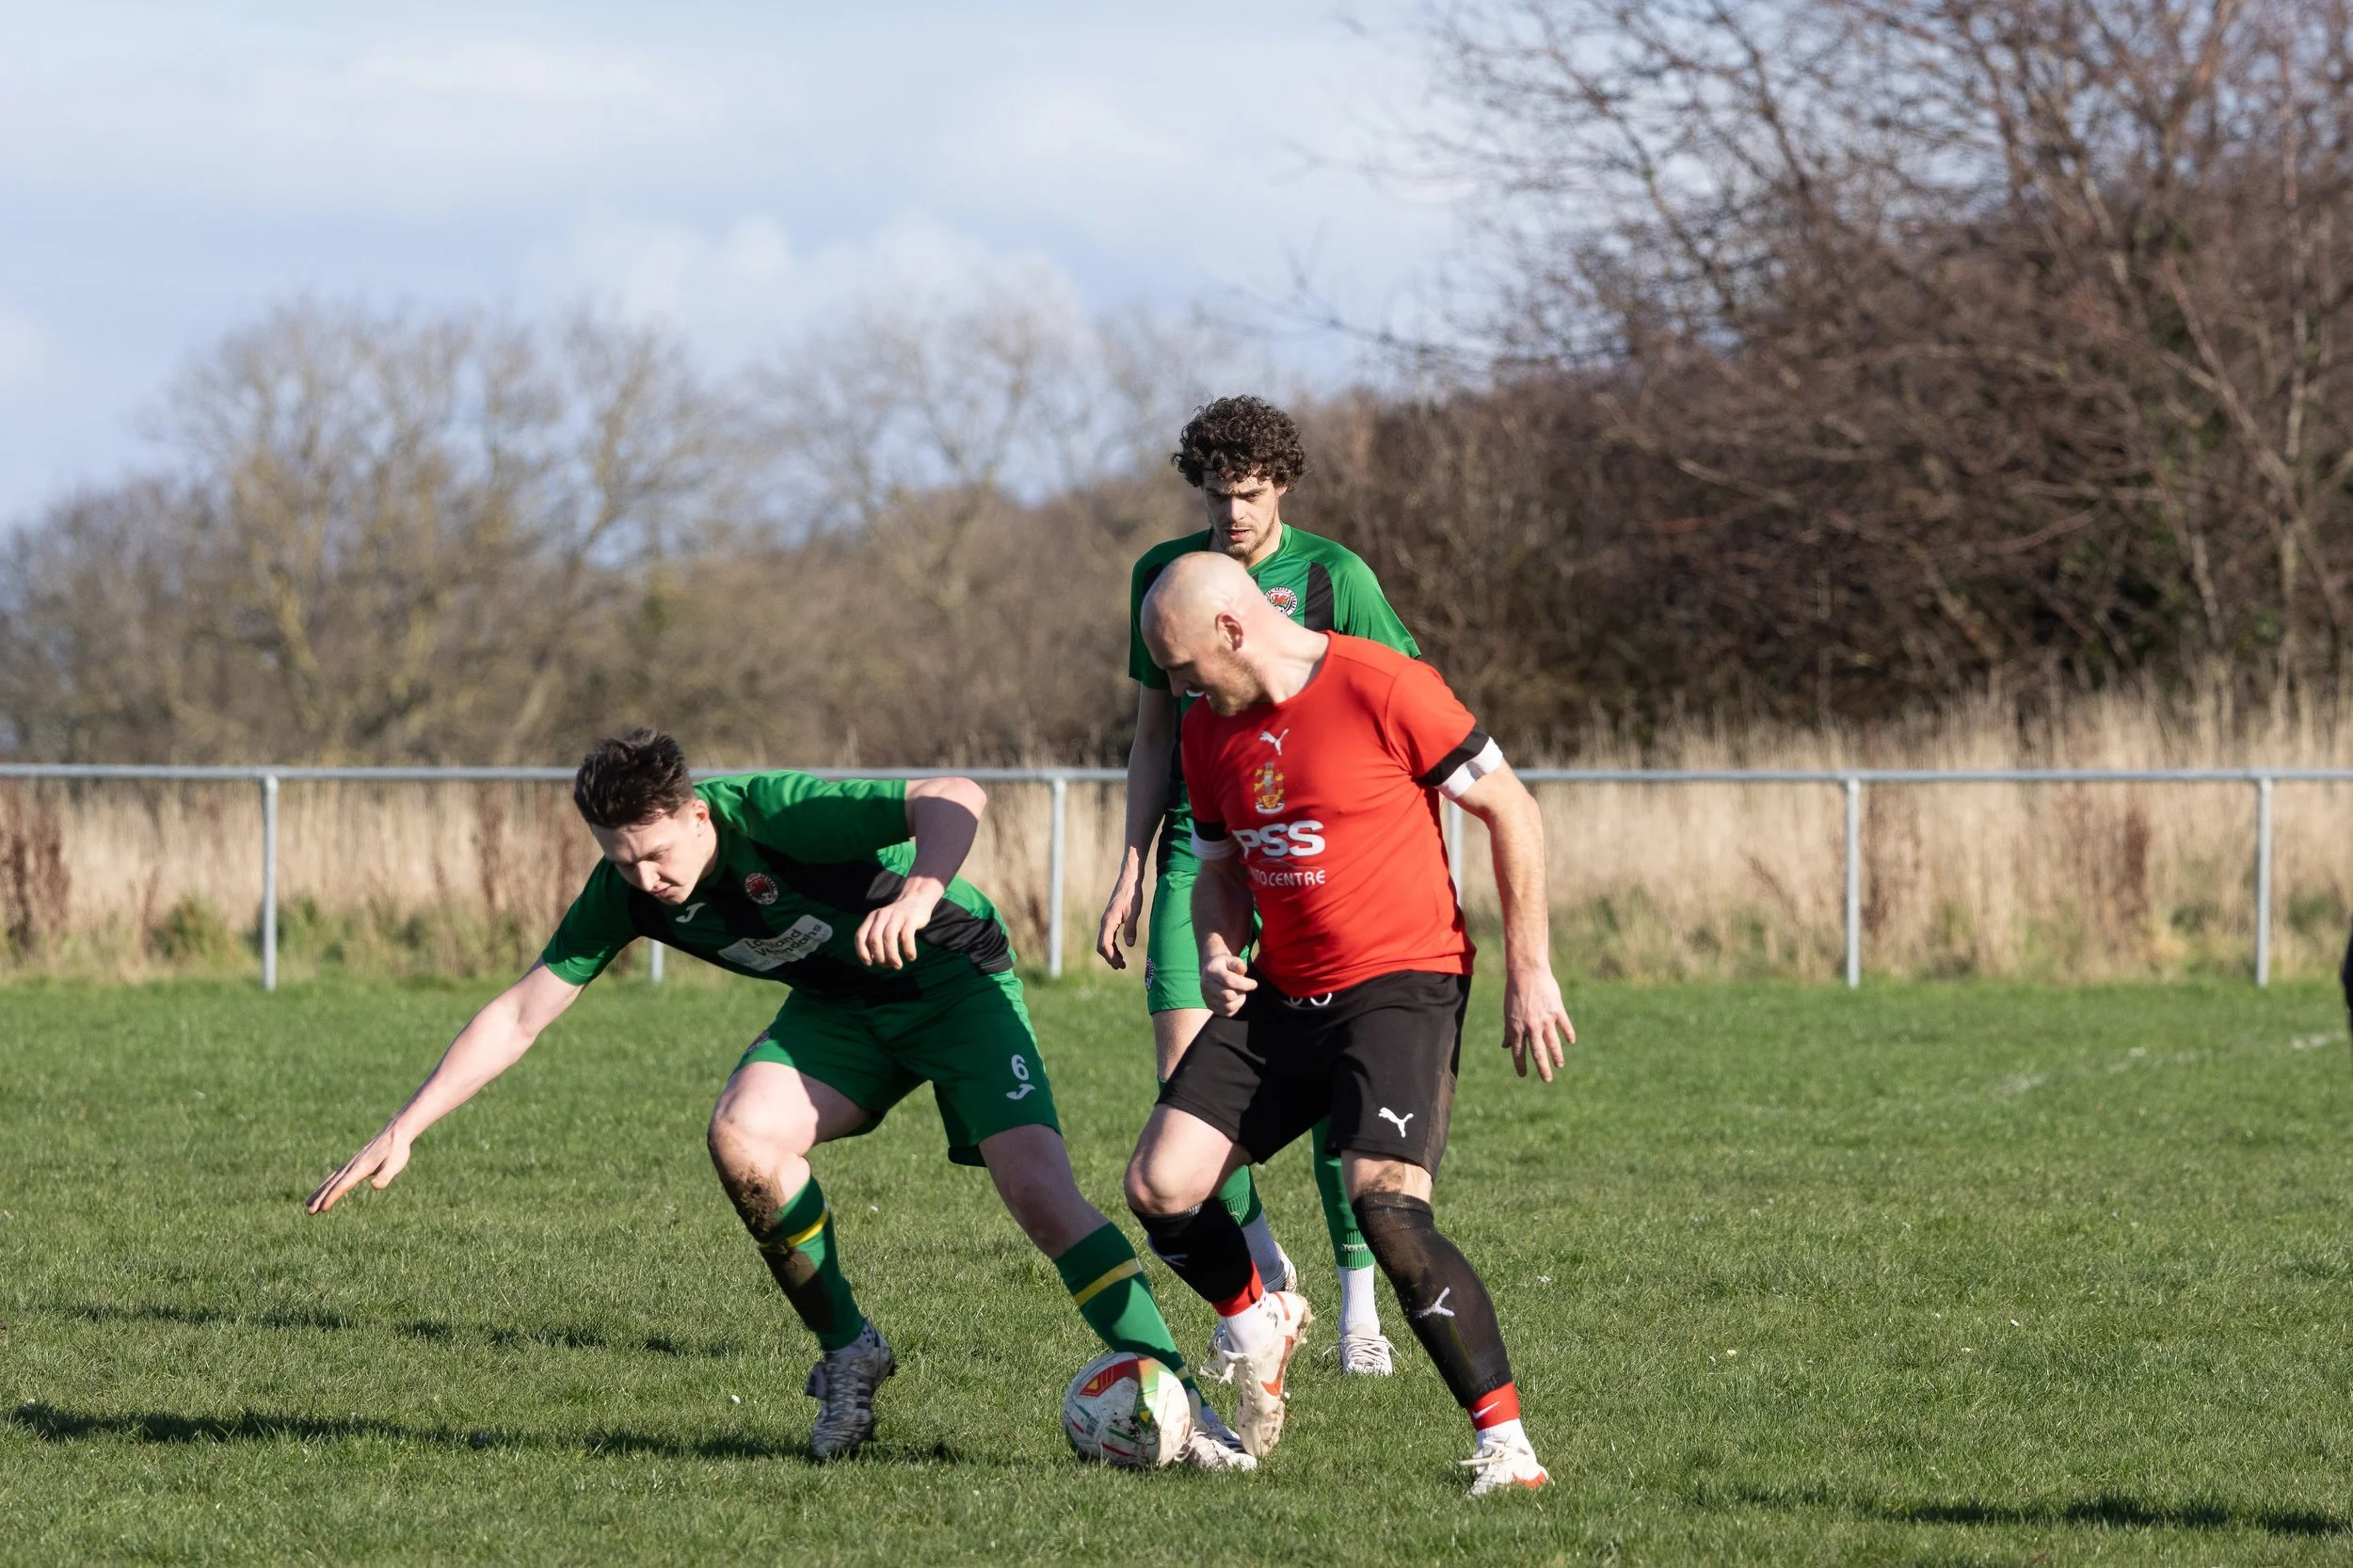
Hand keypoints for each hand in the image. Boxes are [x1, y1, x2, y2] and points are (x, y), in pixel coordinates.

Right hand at [307, 1120, 412, 1213]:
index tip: (322, 1209)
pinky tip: (324, 1189)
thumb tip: (375, 1187)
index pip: (343, 1185)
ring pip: (331, 1180)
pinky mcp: (353, 1163)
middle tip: (309, 1212)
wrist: (395, 1133)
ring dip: (319, 1192)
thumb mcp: (395, 1165)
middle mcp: (352, 1166)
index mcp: (360, 1168)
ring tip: (308, 1204)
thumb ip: (385, 1176)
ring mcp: (351, 1164)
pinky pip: (336, 1176)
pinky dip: (327, 1184)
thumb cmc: (397, 1151)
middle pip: (332, 1184)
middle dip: (320, 1198)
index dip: (332, 1197)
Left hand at [857, 879, 941, 968]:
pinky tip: (911, 957)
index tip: (869, 963)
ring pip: (888, 938)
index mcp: (872, 918)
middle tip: (888, 966)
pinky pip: (907, 936)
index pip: (860, 936)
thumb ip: (875, 937)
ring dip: (892, 956)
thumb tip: (871, 959)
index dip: (862, 952)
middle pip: (874, 939)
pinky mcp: (911, 918)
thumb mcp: (883, 923)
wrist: (917, 899)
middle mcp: (882, 916)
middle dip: (879, 957)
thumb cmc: (898, 918)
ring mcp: (896, 916)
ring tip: (898, 966)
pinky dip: (908, 949)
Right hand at [1096, 870, 1142, 968]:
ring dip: (1111, 953)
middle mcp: (1104, 922)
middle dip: (1110, 958)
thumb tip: (1129, 945)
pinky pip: (1108, 937)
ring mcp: (1106, 921)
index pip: (1105, 944)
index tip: (1121, 964)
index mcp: (1109, 921)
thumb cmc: (1132, 895)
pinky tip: (1120, 951)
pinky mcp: (1110, 920)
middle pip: (1101, 946)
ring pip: (1103, 942)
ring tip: (1121, 963)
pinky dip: (1112, 946)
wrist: (1129, 881)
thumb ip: (1131, 928)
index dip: (1112, 957)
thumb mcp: (1134, 912)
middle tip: (1122, 966)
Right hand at [1200, 949, 1256, 1016]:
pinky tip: (1236, 998)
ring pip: (1228, 1006)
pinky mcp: (1210, 1007)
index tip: (1254, 984)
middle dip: (1241, 992)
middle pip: (1228, 996)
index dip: (1245, 984)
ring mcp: (1207, 998)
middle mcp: (1206, 986)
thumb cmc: (1224, 965)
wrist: (1210, 972)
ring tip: (1240, 992)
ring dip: (1239, 1000)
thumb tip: (1243, 969)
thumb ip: (1237, 963)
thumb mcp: (1230, 959)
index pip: (1229, 981)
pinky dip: (1235, 1007)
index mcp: (1211, 972)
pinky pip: (1227, 1012)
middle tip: (1244, 987)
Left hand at [1502, 966, 1573, 1081]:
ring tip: (1560, 1065)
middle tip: (1547, 1080)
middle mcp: (1531, 1026)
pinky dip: (1568, 1034)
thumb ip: (1508, 1031)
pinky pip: (1565, 1026)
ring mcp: (1545, 1019)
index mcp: (1516, 1027)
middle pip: (1537, 1052)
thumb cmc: (1514, 992)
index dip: (1520, 1065)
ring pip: (1553, 1043)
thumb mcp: (1508, 1013)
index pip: (1518, 1052)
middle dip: (1542, 1068)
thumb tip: (1505, 1046)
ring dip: (1557, 1056)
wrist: (1527, 972)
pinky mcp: (1557, 1011)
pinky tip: (1570, 1042)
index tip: (1523, 1075)